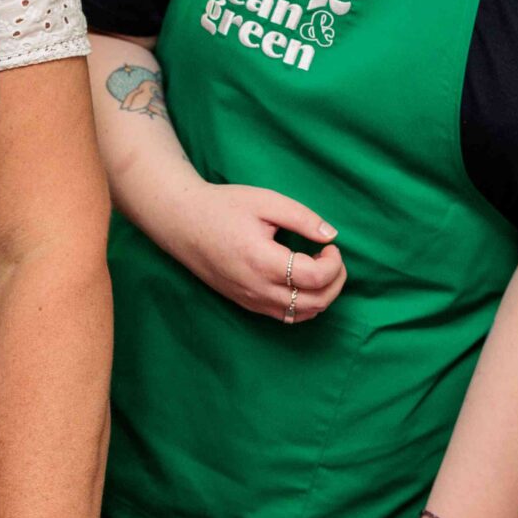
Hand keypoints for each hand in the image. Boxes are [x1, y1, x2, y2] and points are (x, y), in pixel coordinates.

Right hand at [167, 183, 347, 324]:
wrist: (182, 222)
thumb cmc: (223, 207)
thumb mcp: (266, 201)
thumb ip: (302, 218)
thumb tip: (331, 235)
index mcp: (263, 261)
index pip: (316, 278)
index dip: (334, 263)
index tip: (330, 245)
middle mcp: (258, 288)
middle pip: (315, 303)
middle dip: (335, 282)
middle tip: (332, 257)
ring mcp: (250, 300)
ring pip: (302, 315)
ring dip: (321, 295)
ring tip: (318, 268)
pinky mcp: (245, 303)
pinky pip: (284, 316)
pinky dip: (303, 304)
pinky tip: (302, 282)